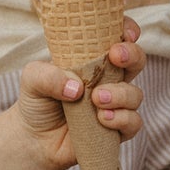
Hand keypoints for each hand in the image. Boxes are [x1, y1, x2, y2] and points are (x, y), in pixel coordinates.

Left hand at [12, 20, 145, 168]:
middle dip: (132, 55)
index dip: (128, 30)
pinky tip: (102, 119)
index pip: (118, 37)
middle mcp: (109, 79)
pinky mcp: (117, 129)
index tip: (125, 34)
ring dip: (120, 94)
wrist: (34, 139)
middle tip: (115, 58)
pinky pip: (133, 122)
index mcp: (93, 59)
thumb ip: (49, 76)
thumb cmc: (36, 101)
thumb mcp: (33, 80)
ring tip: (96, 99)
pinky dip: (121, 119)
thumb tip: (77, 88)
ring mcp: (115, 104)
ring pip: (135, 94)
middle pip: (137, 60)